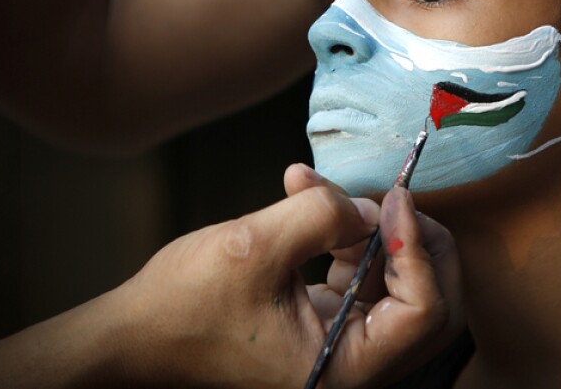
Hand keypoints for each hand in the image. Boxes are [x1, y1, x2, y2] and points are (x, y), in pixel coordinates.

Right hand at [104, 163, 461, 388]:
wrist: (132, 337)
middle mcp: (352, 367)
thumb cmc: (181, 306)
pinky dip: (343, 236)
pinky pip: (359, 278)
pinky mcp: (322, 323)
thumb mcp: (253, 246)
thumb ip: (323, 216)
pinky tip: (305, 197)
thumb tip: (372, 207)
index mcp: (344, 371)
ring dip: (370, 228)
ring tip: (314, 189)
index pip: (426, 313)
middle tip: (387, 195)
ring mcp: (340, 346)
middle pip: (429, 302)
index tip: (393, 198)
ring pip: (397, 284)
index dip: (418, 248)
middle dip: (412, 239)